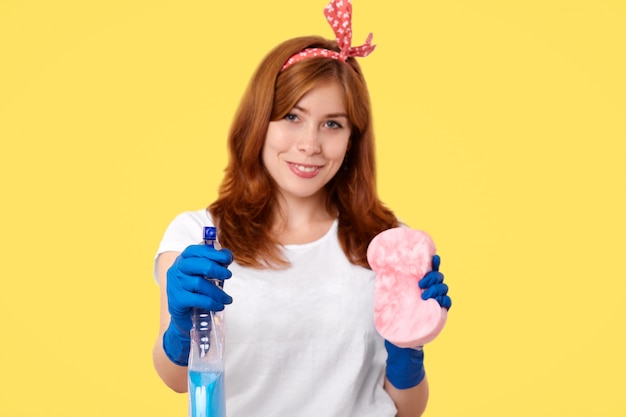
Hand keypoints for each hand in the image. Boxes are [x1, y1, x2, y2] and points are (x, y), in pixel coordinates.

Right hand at [162, 244, 232, 365]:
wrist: (184, 316)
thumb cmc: (196, 291)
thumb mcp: (205, 275)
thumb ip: (215, 265)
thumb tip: (227, 255)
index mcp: (183, 260)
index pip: (196, 250)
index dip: (213, 253)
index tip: (227, 258)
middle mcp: (177, 270)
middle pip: (198, 264)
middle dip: (217, 269)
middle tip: (228, 275)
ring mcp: (175, 285)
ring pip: (200, 283)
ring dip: (218, 291)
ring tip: (227, 299)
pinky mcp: (177, 300)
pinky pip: (198, 299)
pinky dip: (212, 303)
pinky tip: (219, 306)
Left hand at [385, 255, 450, 387]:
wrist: (401, 346)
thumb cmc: (395, 320)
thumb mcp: (389, 302)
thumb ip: (387, 288)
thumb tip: (378, 271)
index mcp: (419, 286)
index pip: (429, 271)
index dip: (434, 263)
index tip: (434, 257)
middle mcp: (429, 292)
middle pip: (439, 278)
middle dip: (433, 277)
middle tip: (421, 282)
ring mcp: (435, 303)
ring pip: (444, 289)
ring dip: (437, 289)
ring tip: (425, 294)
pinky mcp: (438, 315)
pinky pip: (448, 304)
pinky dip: (445, 301)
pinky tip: (438, 301)